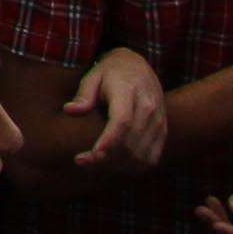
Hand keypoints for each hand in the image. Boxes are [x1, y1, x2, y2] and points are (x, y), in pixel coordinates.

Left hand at [66, 48, 168, 173]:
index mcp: (129, 92)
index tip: (92, 155)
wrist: (139, 67)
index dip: (109, 142)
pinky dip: (133, 166)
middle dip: (107, 158)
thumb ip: (83, 95)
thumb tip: (69, 110)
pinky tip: (115, 163)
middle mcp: (149, 108)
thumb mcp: (93, 76)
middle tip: (82, 161)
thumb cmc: (110, 73)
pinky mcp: (162, 132)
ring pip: (142, 155)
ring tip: (95, 161)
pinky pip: (151, 158)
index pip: (122, 122)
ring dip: (118, 165)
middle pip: (131, 143)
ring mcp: (158, 122)